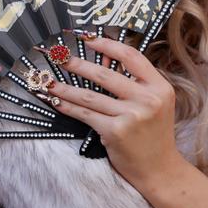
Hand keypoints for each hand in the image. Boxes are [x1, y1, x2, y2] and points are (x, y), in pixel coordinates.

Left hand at [42, 35, 182, 187]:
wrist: (159, 169)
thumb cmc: (153, 135)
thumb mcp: (154, 104)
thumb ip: (134, 83)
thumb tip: (102, 59)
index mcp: (159, 87)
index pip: (131, 57)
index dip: (107, 45)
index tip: (87, 38)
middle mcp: (147, 99)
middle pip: (104, 74)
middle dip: (76, 64)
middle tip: (58, 56)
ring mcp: (131, 116)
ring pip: (89, 96)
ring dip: (64, 87)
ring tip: (47, 80)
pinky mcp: (115, 131)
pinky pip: (85, 114)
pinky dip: (67, 107)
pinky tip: (55, 101)